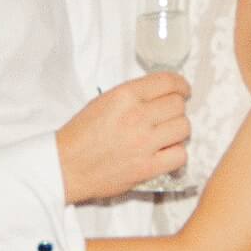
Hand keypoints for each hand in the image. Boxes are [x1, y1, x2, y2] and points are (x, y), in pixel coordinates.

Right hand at [58, 69, 190, 198]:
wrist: (67, 166)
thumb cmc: (82, 134)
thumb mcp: (104, 101)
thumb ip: (133, 96)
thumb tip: (160, 96)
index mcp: (125, 95)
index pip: (167, 82)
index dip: (181, 85)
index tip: (183, 91)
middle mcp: (137, 116)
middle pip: (178, 105)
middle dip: (177, 109)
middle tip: (170, 116)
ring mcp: (144, 143)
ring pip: (183, 128)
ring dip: (179, 131)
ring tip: (168, 135)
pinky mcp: (147, 168)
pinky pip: (179, 156)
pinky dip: (177, 154)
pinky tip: (166, 153)